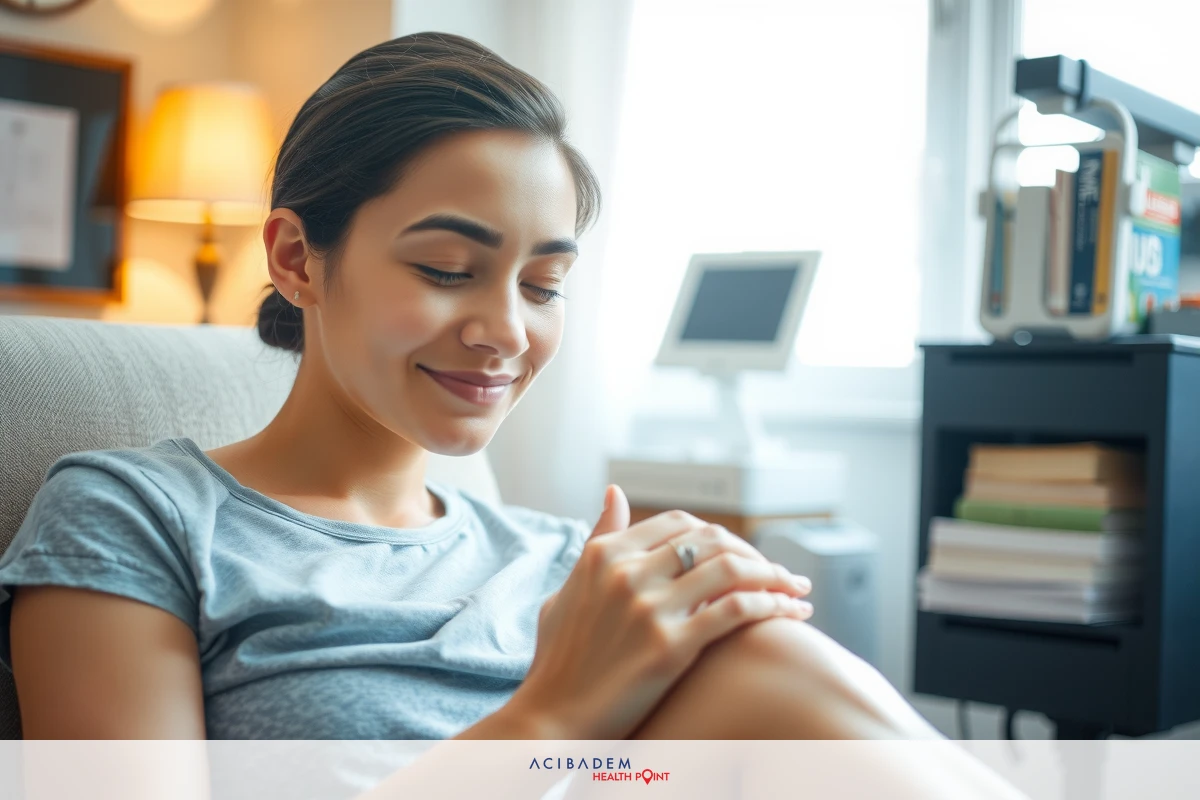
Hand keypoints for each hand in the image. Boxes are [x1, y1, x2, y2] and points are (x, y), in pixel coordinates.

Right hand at [509, 484, 813, 739]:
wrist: (552, 719)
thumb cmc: (559, 659)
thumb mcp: (570, 588)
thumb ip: (597, 538)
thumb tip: (615, 493)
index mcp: (604, 554)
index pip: (679, 522)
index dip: (718, 535)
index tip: (741, 554)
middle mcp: (627, 572)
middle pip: (711, 539)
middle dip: (754, 552)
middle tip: (778, 572)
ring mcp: (649, 607)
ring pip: (732, 568)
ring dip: (776, 575)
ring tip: (797, 589)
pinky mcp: (670, 646)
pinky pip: (737, 609)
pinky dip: (774, 605)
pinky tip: (793, 613)